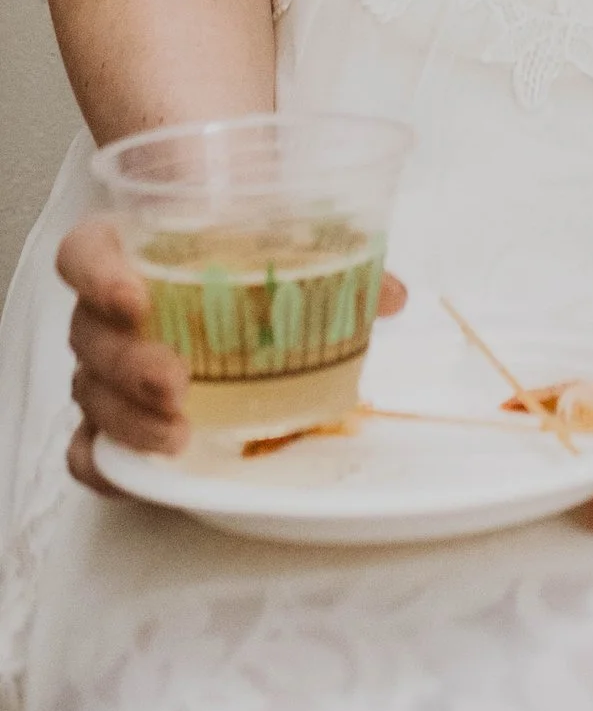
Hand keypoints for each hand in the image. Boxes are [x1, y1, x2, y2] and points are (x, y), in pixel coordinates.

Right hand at [60, 217, 404, 493]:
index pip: (83, 255)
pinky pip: (88, 448)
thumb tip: (392, 296)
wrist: (216, 248)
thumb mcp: (277, 236)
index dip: (98, 277)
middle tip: (178, 381)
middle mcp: (103, 310)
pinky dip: (108, 463)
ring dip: (129, 418)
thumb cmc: (235, 239)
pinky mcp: (114, 416)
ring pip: (89, 395)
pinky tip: (142, 474)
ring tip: (179, 433)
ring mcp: (102, 367)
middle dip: (129, 365)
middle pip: (88, 337)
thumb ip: (329, 256)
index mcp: (125, 247)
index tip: (137, 297)